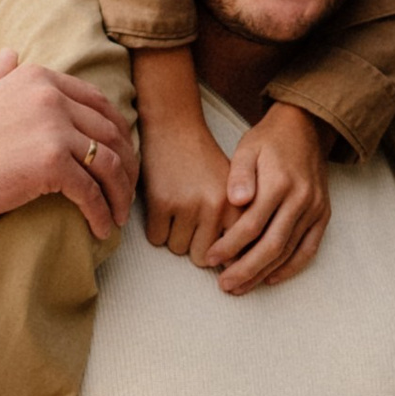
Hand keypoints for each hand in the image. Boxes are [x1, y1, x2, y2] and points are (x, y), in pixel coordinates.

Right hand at [0, 50, 136, 240]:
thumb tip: (11, 52)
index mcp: (37, 78)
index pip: (97, 102)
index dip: (117, 132)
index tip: (121, 157)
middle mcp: (49, 96)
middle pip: (111, 132)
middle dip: (126, 165)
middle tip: (127, 191)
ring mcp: (53, 127)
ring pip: (109, 163)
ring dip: (120, 192)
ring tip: (117, 214)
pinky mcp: (52, 163)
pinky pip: (92, 191)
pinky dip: (102, 212)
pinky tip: (101, 228)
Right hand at [139, 96, 233, 263]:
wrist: (175, 127)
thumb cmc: (205, 163)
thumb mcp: (232, 190)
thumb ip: (238, 224)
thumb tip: (233, 268)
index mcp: (238, 206)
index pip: (235, 254)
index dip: (225, 259)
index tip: (221, 259)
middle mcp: (216, 207)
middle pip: (203, 258)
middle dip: (195, 246)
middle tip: (192, 224)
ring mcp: (189, 205)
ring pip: (178, 249)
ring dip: (174, 237)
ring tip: (178, 211)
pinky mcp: (162, 202)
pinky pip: (157, 238)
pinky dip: (156, 228)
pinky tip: (162, 207)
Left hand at [207, 101, 331, 293]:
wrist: (306, 128)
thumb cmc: (269, 140)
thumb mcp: (247, 149)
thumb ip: (239, 175)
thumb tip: (235, 201)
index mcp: (280, 183)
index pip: (251, 225)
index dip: (229, 246)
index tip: (210, 259)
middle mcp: (301, 199)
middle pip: (272, 246)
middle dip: (245, 269)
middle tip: (224, 285)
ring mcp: (315, 209)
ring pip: (288, 252)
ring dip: (263, 273)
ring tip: (240, 287)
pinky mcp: (323, 215)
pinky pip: (309, 249)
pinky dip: (290, 268)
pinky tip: (269, 278)